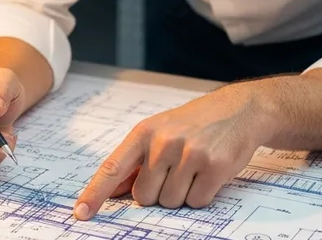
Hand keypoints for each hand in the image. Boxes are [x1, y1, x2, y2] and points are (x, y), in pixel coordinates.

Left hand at [73, 83, 267, 219]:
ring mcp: (189, 153)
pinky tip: (209, 173)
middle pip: (145, 196)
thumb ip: (136, 162)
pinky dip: (202, 195)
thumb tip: (114, 191)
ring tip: (194, 169)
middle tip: (176, 171)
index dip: (95, 193)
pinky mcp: (214, 166)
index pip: (112, 168)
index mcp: (144, 132)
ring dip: (182, 194)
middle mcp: (164, 142)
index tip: (81, 212)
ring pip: (170, 202)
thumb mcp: (161, 132)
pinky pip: (197, 202)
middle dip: (158, 192)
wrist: (239, 109)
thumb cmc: (195, 123)